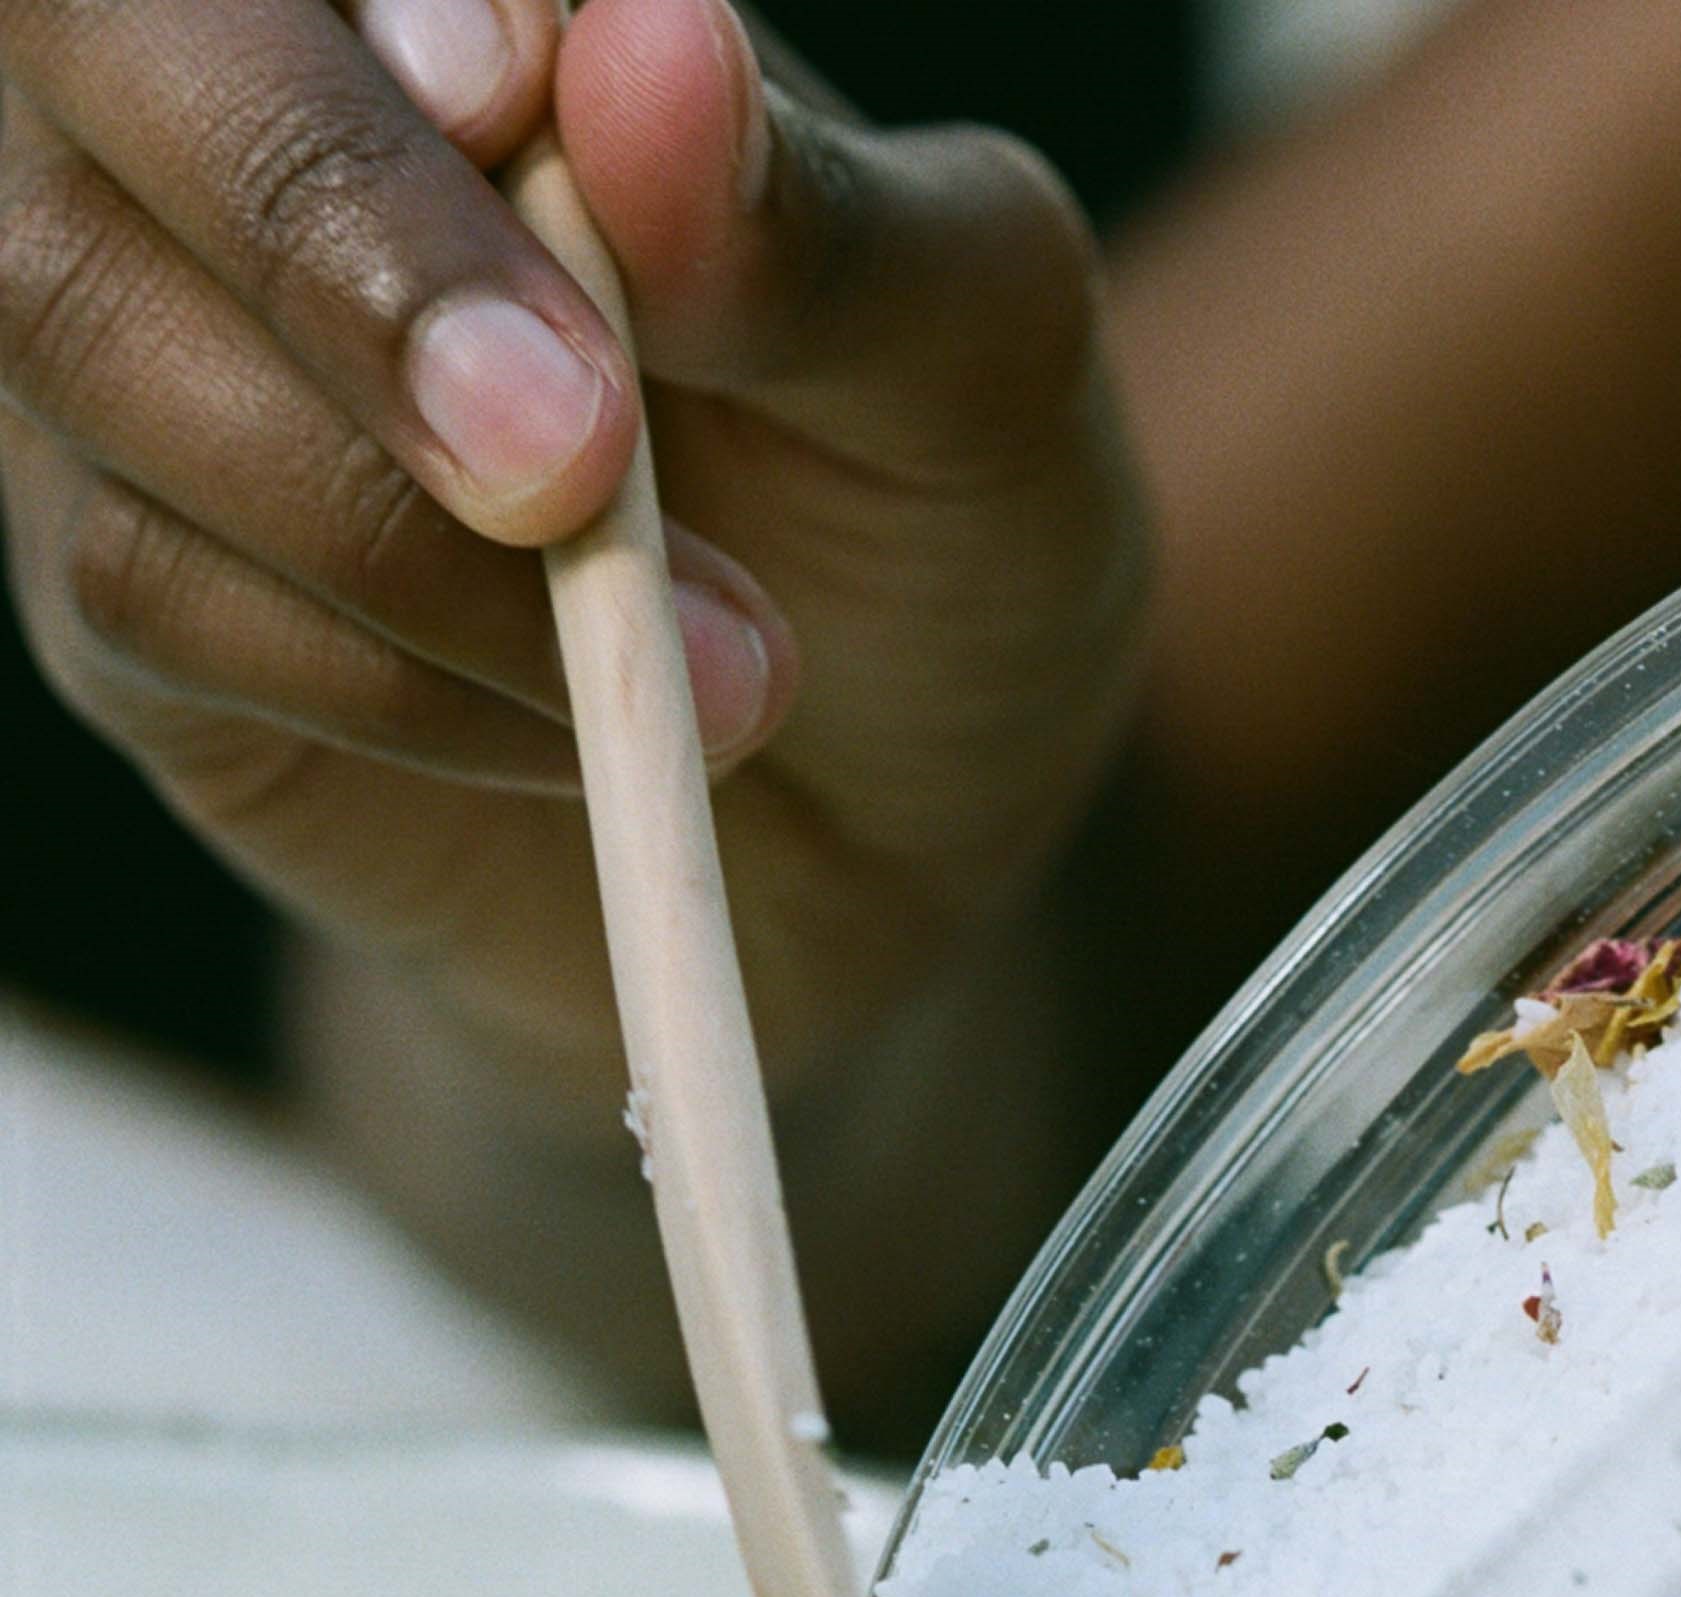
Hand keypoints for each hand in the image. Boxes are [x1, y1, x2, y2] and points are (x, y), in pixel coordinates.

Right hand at [0, 0, 1146, 1095]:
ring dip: (399, 532)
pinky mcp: (130, 572)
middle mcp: (263, 116)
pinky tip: (573, 736)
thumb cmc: (930, 532)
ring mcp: (161, 339)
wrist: (879, 818)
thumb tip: (648, 48)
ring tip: (726, 665)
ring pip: (79, 326)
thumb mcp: (975, 368)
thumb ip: (827, 224)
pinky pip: (145, 584)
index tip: (519, 101)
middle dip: (333, 238)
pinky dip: (387, 677)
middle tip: (571, 457)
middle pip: (94, 41)